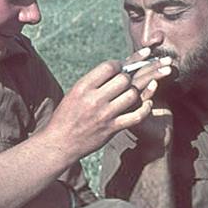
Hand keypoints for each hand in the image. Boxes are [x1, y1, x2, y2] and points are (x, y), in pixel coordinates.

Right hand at [44, 52, 163, 160]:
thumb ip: (93, 82)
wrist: (59, 143)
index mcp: (82, 87)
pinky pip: (136, 116)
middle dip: (129, 77)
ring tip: (134, 91)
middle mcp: (94, 99)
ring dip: (136, 91)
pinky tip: (148, 103)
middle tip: (129, 80)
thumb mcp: (74, 94)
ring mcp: (104, 115)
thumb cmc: (66, 116)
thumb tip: (115, 69)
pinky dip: (145, 109)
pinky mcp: (112, 129)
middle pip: (124, 79)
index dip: (119, 64)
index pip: (109, 66)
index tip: (120, 67)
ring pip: (132, 95)